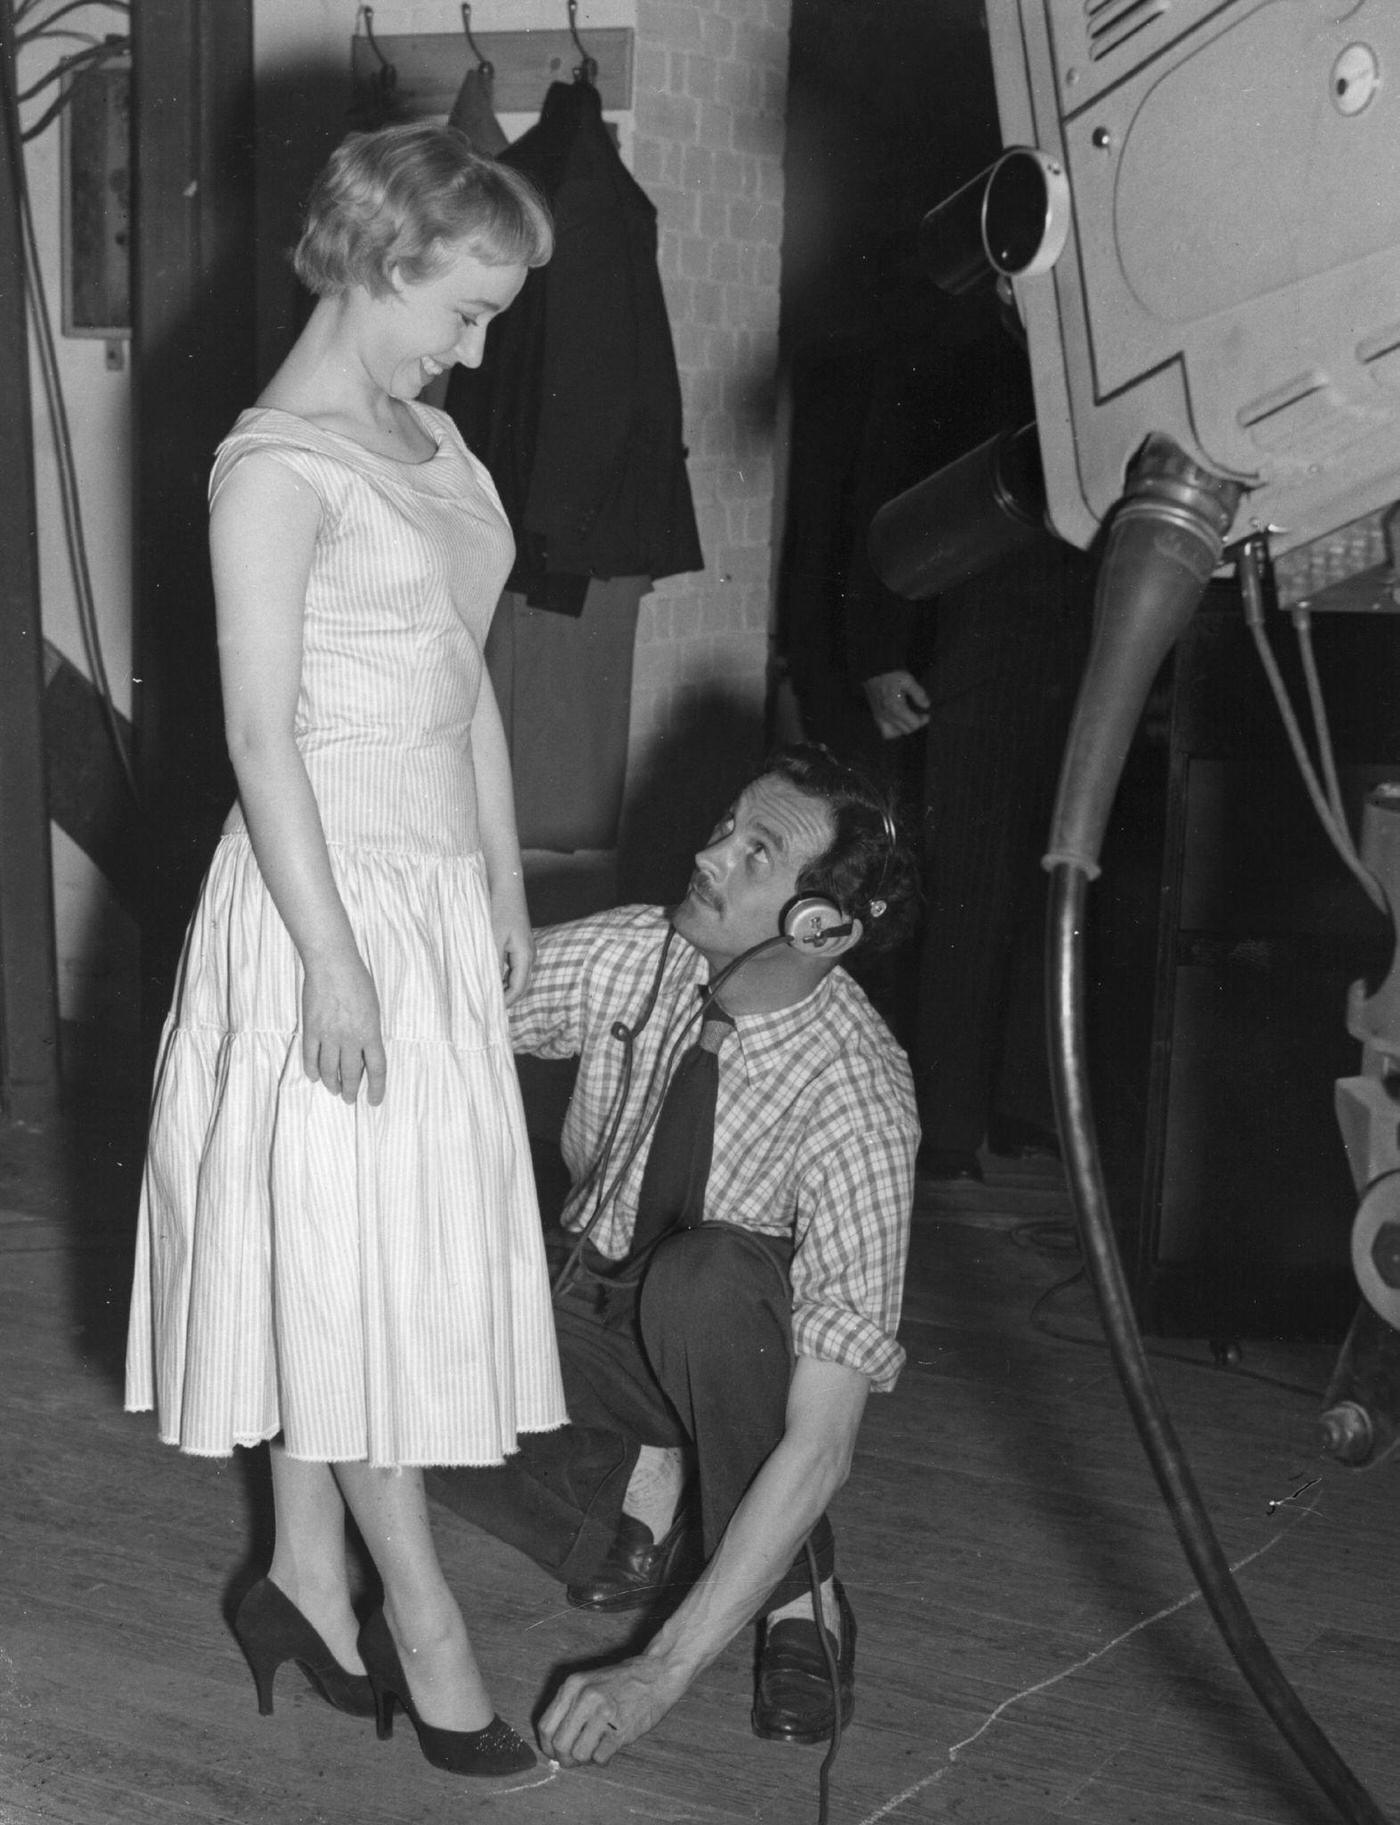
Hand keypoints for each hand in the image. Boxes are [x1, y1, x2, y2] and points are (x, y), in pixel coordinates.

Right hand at [301, 952, 386, 1105]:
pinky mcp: (311, 1029)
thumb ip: (370, 1031)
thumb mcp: (373, 1008)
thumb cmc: (357, 981)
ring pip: (329, 1070)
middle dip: (351, 1090)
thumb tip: (365, 1051)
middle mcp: (350, 1038)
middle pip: (351, 1074)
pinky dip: (312, 1070)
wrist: (332, 964)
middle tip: (349, 1099)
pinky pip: (310, 1056)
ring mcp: (328, 1035)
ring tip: (334, 1090)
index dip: (376, 1089)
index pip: (377, 1069)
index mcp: (370, 1033)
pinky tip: (315, 1077)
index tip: (374, 1101)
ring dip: (332, 1084)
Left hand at [494, 906, 533, 1006]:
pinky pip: (512, 967)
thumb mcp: (492, 939)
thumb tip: (489, 988)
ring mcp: (524, 949)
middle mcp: (528, 955)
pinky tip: (488, 978)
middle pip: (520, 986)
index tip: (489, 1012)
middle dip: (506, 999)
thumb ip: (492, 964)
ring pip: (516, 977)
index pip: (517, 988)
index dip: (504, 1002)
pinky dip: (502, 977)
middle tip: (487, 1010)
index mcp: (525, 956)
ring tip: (486, 997)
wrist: (505, 886)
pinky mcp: (517, 944)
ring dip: (503, 988)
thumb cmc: (499, 910)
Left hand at [539, 1653, 689, 1765]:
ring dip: (585, 1759)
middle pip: (559, 1745)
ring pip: (578, 1754)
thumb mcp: (588, 1683)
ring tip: (595, 1748)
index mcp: (572, 1685)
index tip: (555, 1753)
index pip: (545, 1727)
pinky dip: (603, 1758)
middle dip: (565, 1758)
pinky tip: (610, 1746)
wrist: (656, 1673)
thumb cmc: (621, 1682)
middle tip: (576, 1757)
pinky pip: (599, 1757)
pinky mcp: (621, 1729)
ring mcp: (603, 1713)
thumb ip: (570, 1707)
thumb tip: (555, 1744)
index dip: (548, 1746)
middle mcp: (585, 1698)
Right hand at [862, 669, 930, 739]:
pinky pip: (885, 732)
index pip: (914, 724)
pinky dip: (893, 731)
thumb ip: (918, 694)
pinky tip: (898, 723)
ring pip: (896, 734)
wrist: (874, 673)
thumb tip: (926, 705)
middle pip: (906, 730)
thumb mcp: (908, 680)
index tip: (926, 714)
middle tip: (920, 715)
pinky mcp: (876, 717)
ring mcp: (881, 718)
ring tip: (909, 720)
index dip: (923, 720)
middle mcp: (888, 716)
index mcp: (896, 708)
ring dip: (904, 728)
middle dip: (915, 724)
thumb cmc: (891, 676)